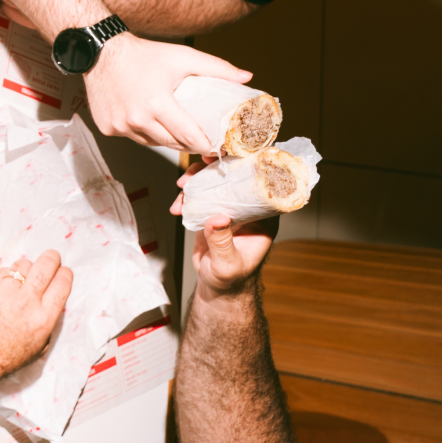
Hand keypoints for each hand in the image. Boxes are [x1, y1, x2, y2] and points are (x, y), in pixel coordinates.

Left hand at [0, 250, 73, 401]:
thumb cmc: (6, 357)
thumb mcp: (39, 345)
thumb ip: (48, 321)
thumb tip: (52, 300)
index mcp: (43, 318)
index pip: (62, 284)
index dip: (65, 274)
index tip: (63, 272)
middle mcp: (26, 301)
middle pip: (45, 265)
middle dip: (51, 258)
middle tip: (51, 257)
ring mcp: (4, 292)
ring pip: (23, 265)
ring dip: (28, 267)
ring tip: (26, 275)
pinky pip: (3, 271)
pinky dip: (8, 274)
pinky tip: (6, 284)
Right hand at [84, 34, 251, 151]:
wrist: (101, 52)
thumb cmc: (143, 54)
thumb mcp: (183, 57)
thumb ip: (217, 68)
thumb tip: (247, 77)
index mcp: (157, 103)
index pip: (188, 136)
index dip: (205, 144)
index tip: (216, 146)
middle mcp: (136, 119)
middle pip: (171, 144)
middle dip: (188, 144)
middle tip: (200, 139)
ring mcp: (119, 125)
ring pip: (152, 143)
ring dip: (165, 139)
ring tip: (173, 126)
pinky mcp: (107, 128)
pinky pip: (133, 137)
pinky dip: (143, 132)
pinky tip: (147, 119)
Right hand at [174, 160, 276, 299]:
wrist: (217, 288)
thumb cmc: (231, 280)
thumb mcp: (228, 263)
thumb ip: (222, 241)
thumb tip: (217, 218)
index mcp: (264, 216)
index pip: (262, 182)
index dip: (248, 164)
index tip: (231, 155)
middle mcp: (248, 208)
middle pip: (235, 174)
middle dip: (215, 166)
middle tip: (199, 164)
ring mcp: (230, 208)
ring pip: (215, 181)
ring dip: (196, 179)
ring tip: (181, 186)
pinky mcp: (213, 211)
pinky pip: (200, 194)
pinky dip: (186, 195)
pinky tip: (177, 206)